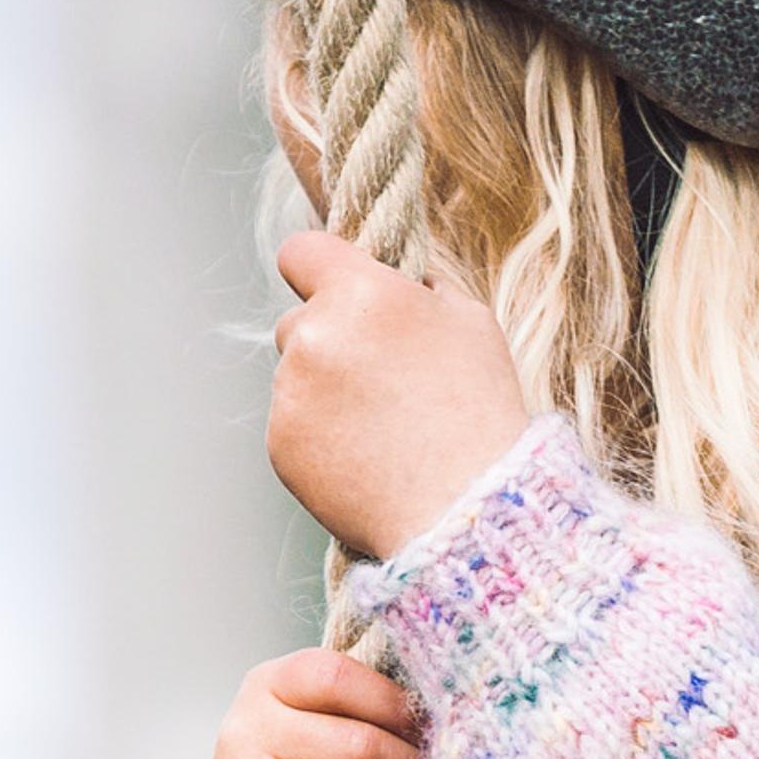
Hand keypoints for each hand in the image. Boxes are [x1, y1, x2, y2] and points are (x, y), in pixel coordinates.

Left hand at [265, 226, 530, 563]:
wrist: (464, 506)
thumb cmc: (478, 411)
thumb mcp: (470, 321)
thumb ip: (420, 287)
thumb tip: (402, 279)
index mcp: (362, 292)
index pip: (300, 253)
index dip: (315, 269)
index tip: (329, 288)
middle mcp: (315, 335)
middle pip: (295, 322)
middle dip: (327, 341)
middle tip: (379, 380)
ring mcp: (291, 392)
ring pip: (293, 377)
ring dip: (323, 391)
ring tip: (380, 426)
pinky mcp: (280, 443)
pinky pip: (291, 425)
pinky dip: (317, 437)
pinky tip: (364, 455)